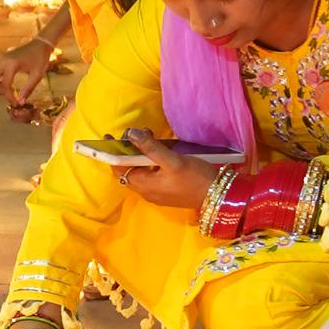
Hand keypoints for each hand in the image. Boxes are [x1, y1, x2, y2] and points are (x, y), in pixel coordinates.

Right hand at [0, 28, 62, 115]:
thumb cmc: (40, 59)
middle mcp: (2, 61)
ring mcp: (0, 58)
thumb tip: (20, 102)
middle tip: (9, 95)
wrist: (40, 44)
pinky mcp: (0, 58)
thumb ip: (28, 89)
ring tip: (6, 88)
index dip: (9, 96)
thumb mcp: (37, 75)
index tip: (16, 103)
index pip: (5, 85)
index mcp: (12, 64)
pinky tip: (5, 81)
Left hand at [97, 137, 228, 208]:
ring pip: (141, 170)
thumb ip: (151, 148)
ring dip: (141, 153)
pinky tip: (158, 149)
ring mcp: (157, 191)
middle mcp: (147, 191)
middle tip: (137, 132)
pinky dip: (150, 160)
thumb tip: (131, 134)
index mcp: (144, 186)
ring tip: (148, 136)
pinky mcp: (167, 189)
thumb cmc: (195, 178)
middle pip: (129, 169)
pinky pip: (151, 173)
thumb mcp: (173, 161)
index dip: (113, 152)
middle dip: (129, 149)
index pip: (119, 168)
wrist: (219, 196)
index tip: (109, 137)